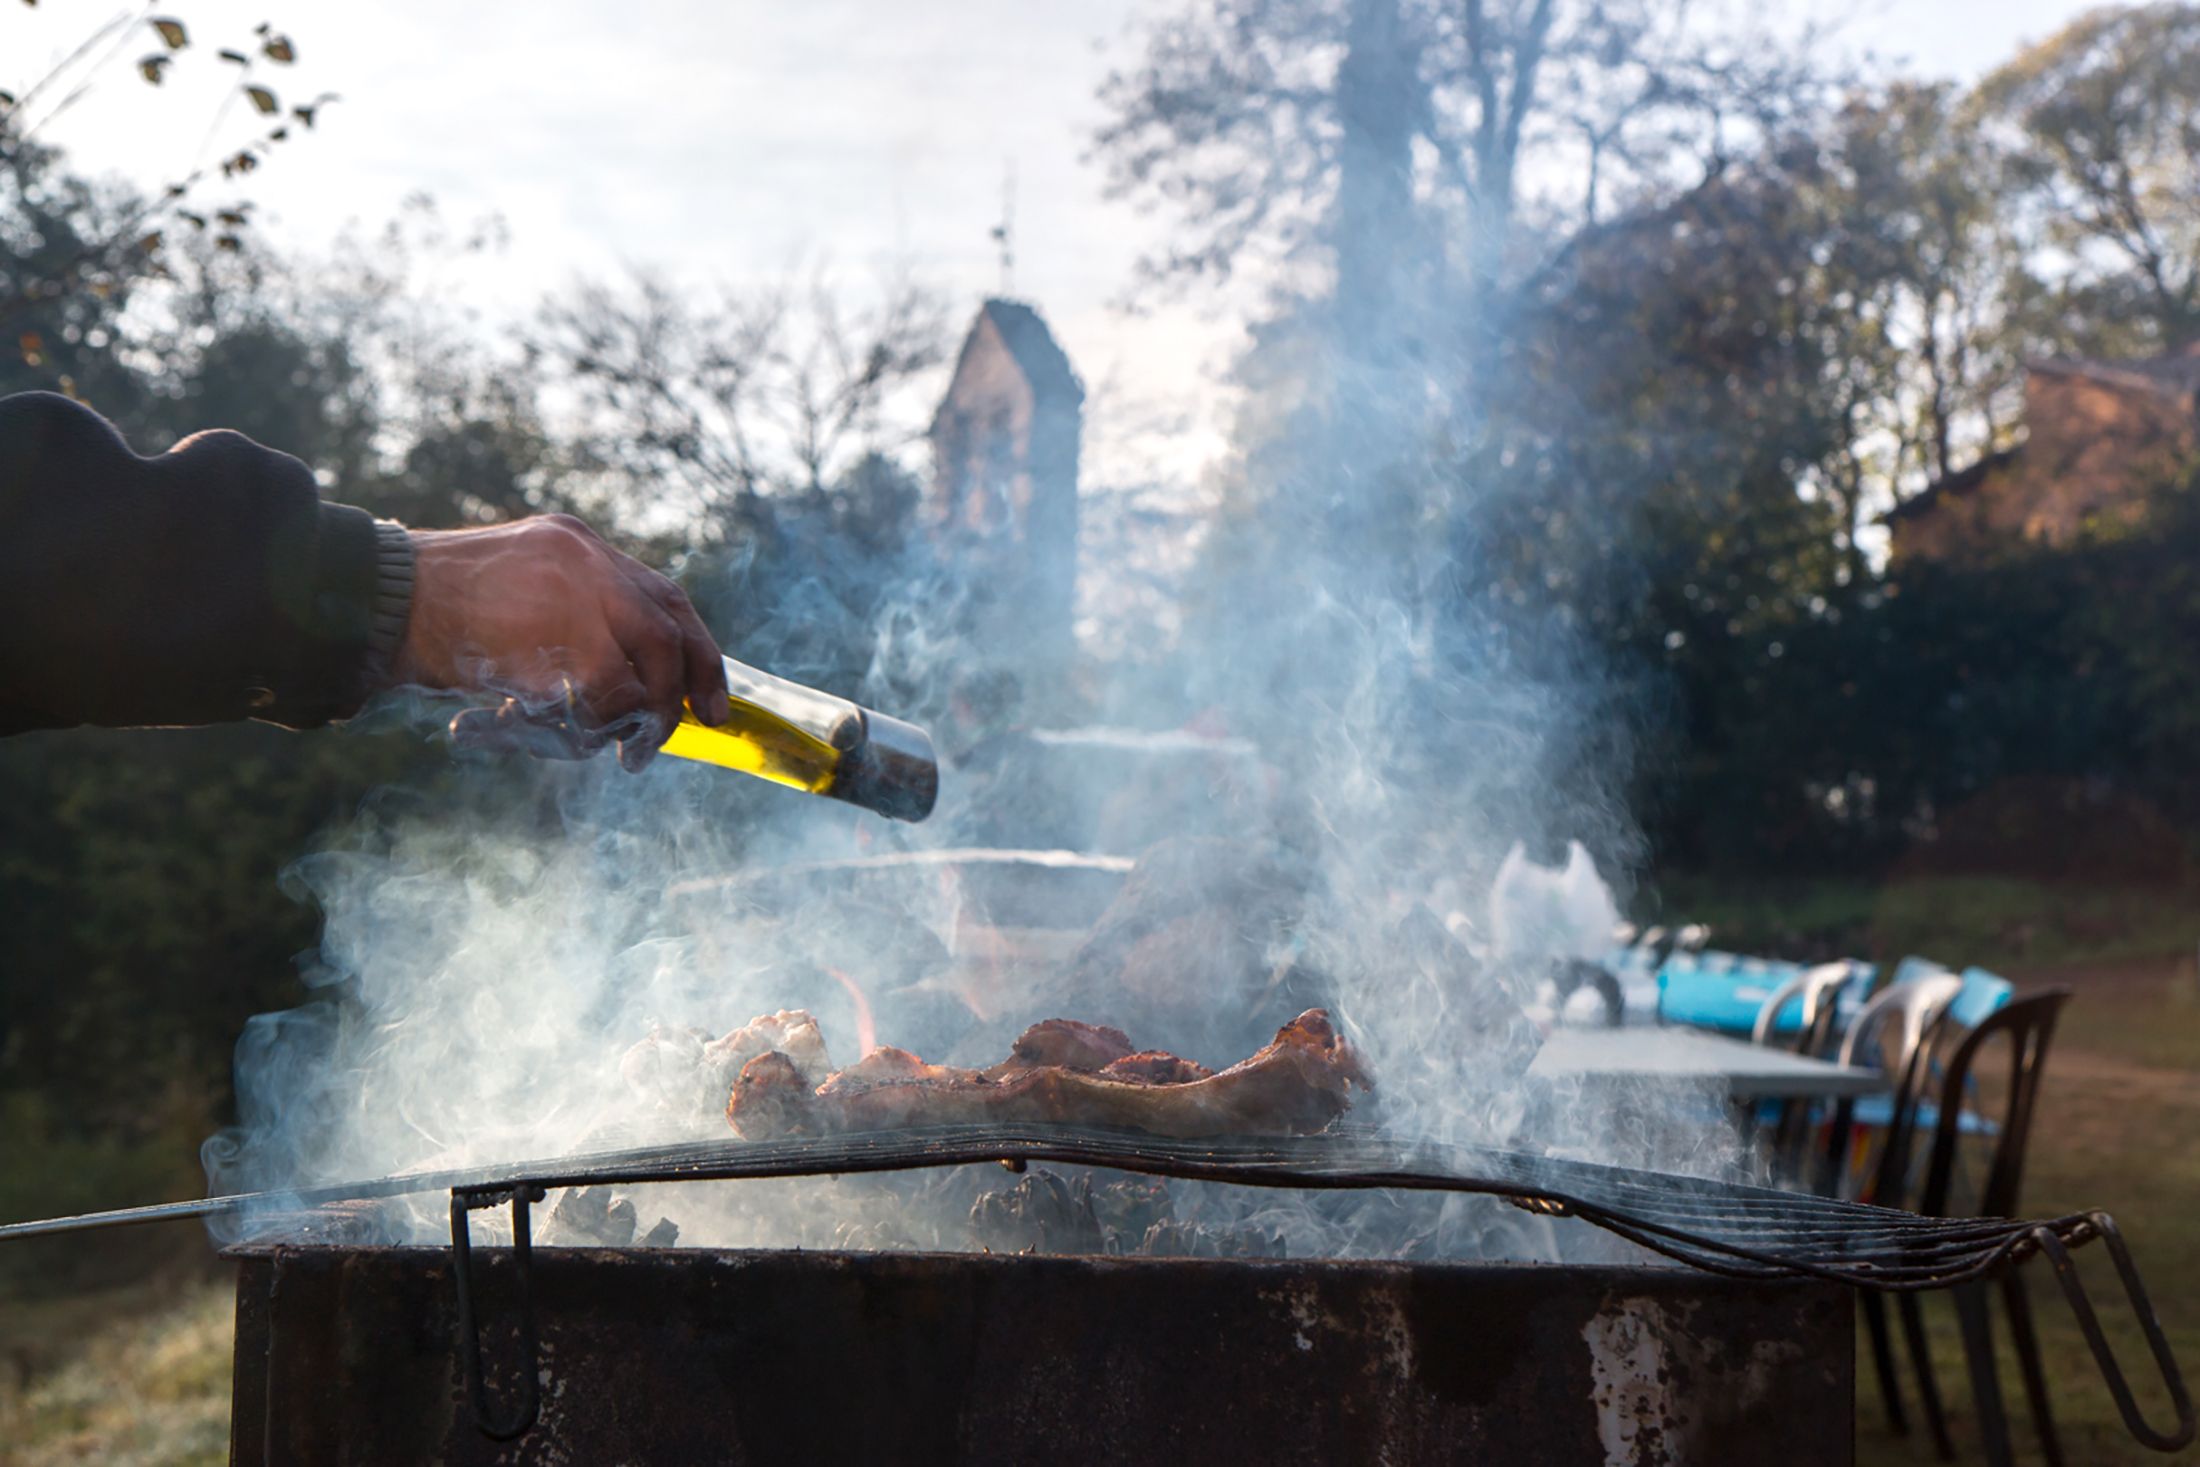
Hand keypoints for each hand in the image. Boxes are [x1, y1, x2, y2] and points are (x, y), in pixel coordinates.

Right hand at [387, 514, 728, 770]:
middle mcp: (587, 560)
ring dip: (638, 722)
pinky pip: (608, 700)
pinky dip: (595, 730)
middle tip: (679, 734)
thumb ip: (566, 620)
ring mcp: (578, 597)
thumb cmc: (430, 615)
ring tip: (618, 751)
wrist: (375, 604)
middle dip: (683, 691)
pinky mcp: (564, 642)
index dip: (694, 650)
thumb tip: (622, 687)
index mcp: (577, 544)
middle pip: (670, 631)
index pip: (664, 597)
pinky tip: (562, 738)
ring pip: (646, 672)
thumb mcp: (512, 598)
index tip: (707, 697)